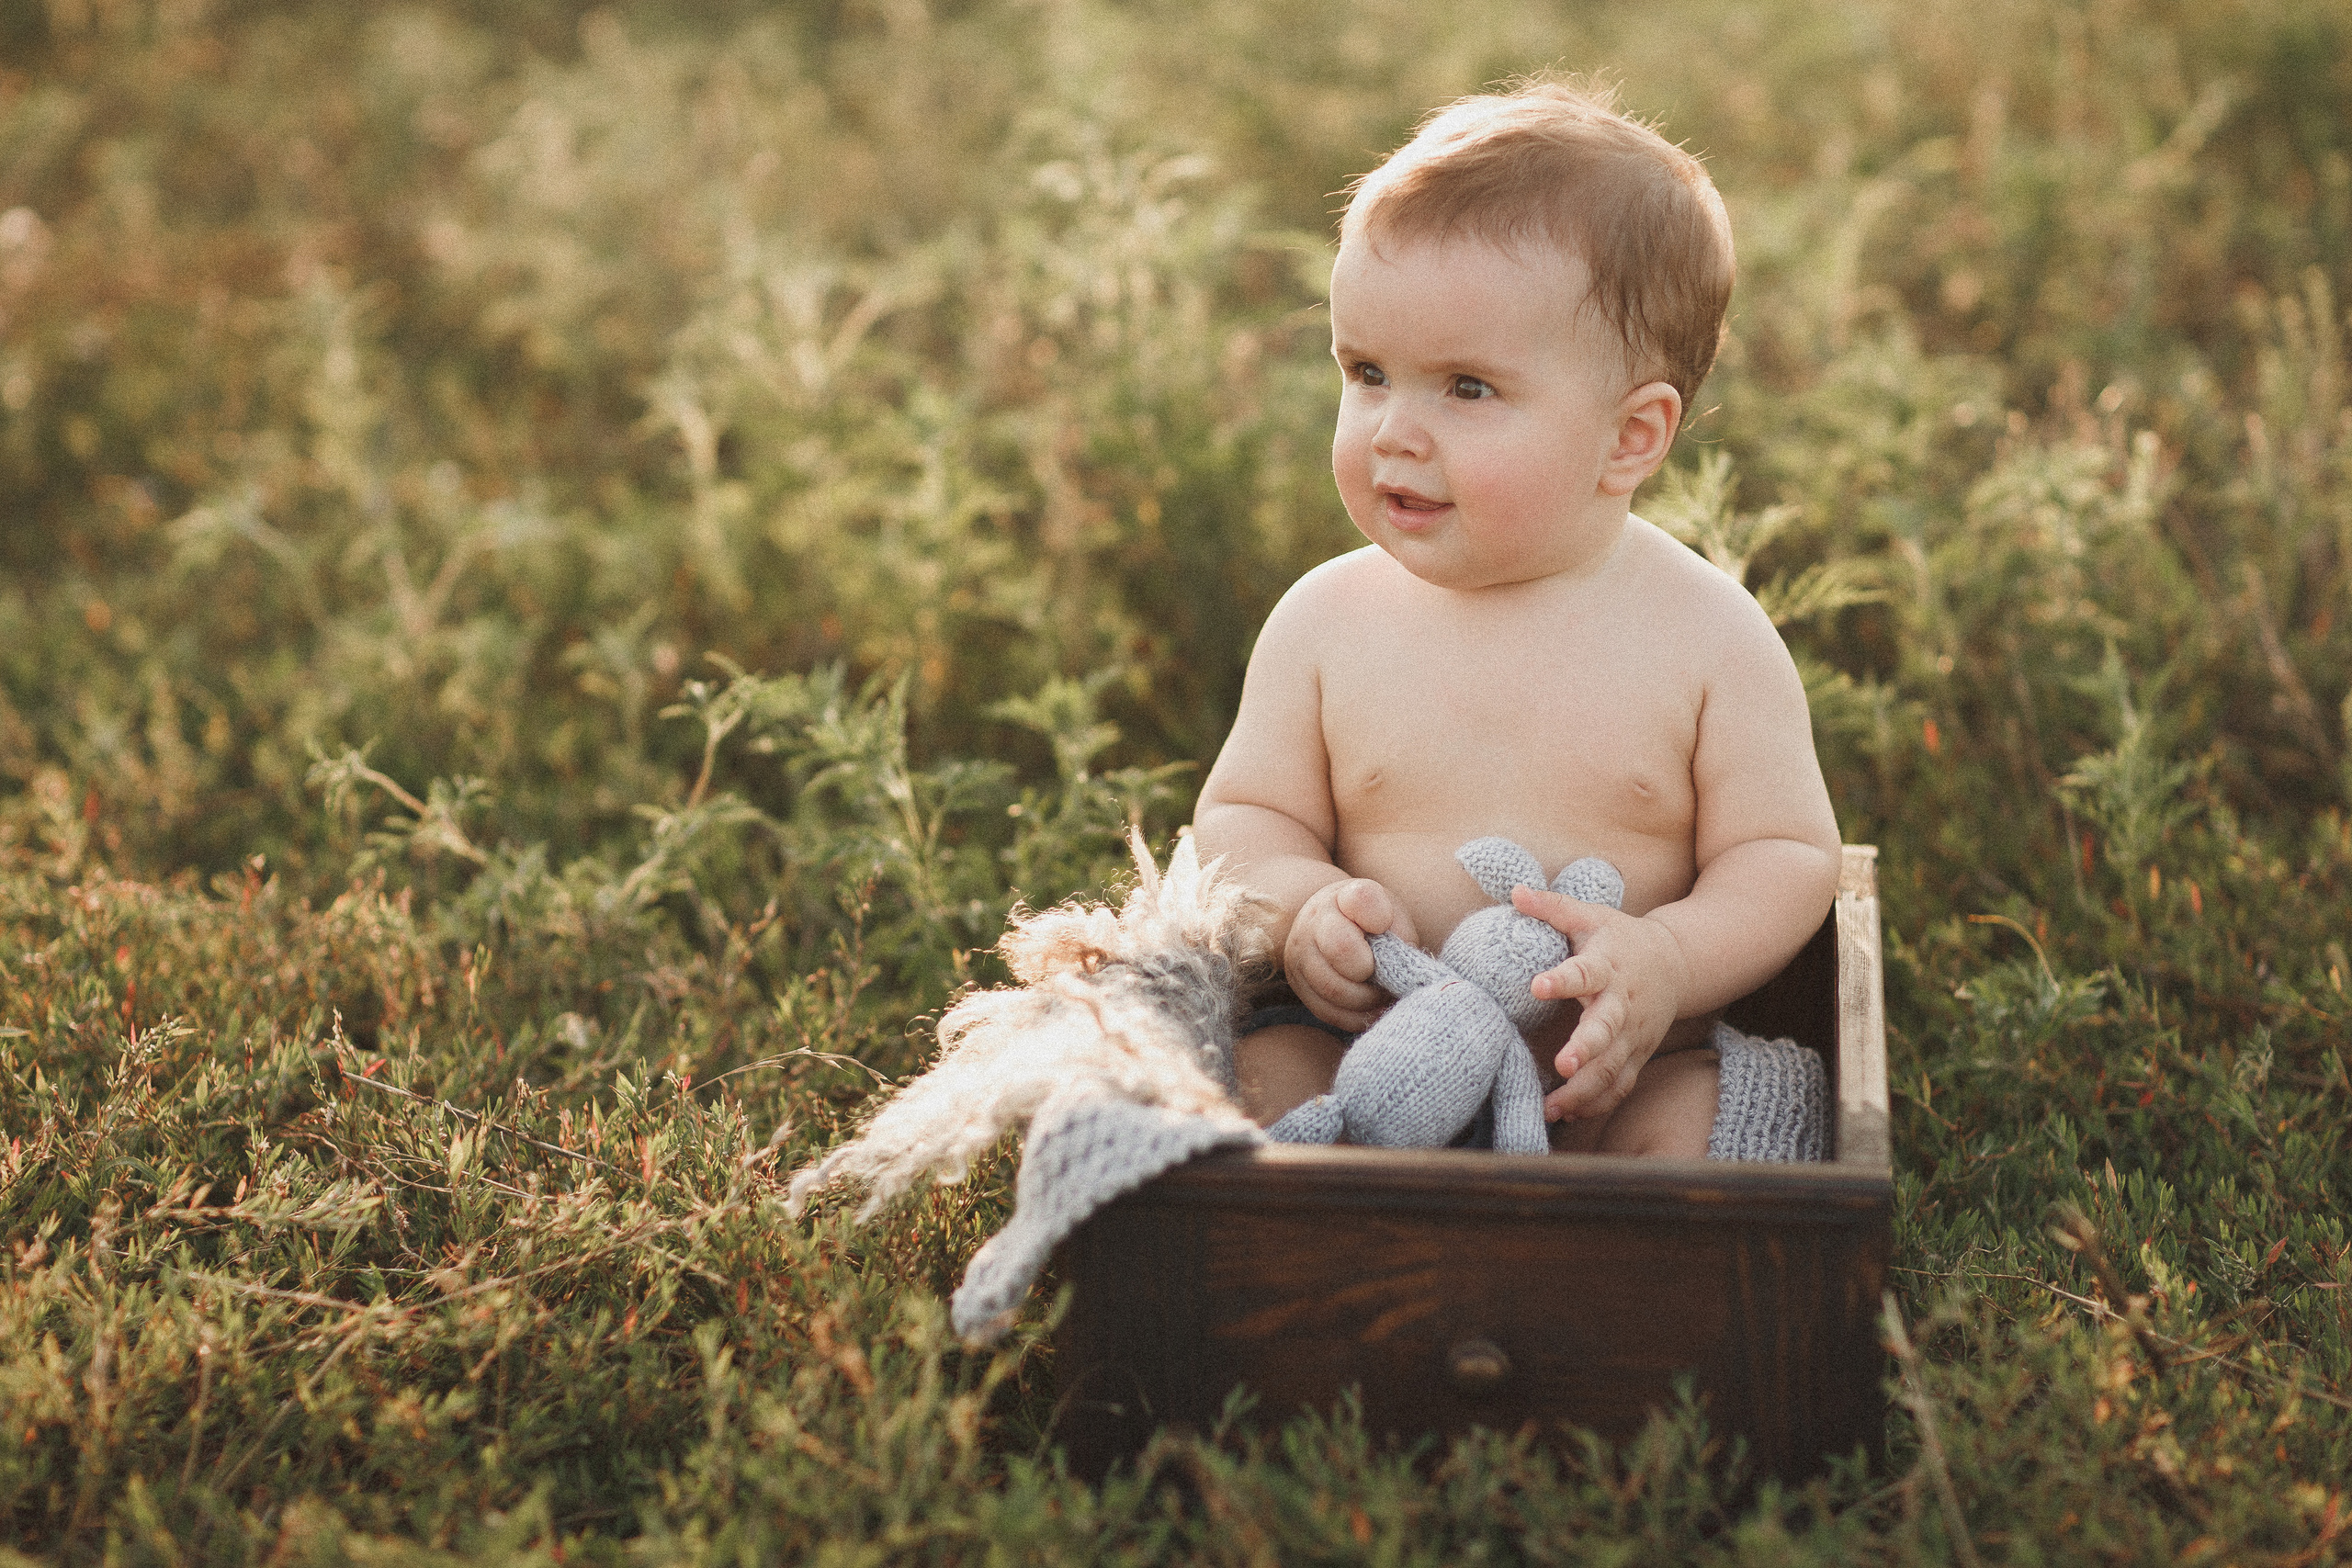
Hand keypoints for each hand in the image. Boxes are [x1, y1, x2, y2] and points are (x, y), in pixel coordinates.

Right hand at [1284, 878, 1418, 1031]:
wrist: (1331, 926)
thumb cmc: (1372, 923)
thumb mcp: (1391, 915)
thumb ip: (1399, 934)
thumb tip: (1398, 969)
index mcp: (1343, 897)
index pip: (1362, 900)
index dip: (1380, 918)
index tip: (1384, 926)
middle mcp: (1314, 922)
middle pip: (1341, 949)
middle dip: (1371, 970)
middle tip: (1384, 974)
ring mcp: (1300, 955)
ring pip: (1333, 989)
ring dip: (1366, 999)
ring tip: (1380, 993)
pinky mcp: (1299, 986)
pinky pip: (1328, 1012)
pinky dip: (1356, 1016)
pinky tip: (1370, 1007)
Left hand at [1511, 886, 1690, 1122]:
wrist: (1676, 964)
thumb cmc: (1619, 938)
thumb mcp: (1589, 915)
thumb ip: (1551, 906)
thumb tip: (1513, 890)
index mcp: (1608, 965)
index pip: (1584, 972)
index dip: (1562, 979)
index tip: (1537, 986)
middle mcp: (1622, 1004)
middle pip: (1607, 1029)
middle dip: (1586, 1049)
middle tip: (1563, 1065)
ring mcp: (1633, 1034)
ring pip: (1612, 1067)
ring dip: (1584, 1090)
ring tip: (1551, 1108)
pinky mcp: (1637, 1055)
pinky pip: (1620, 1085)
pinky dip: (1598, 1103)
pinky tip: (1569, 1115)